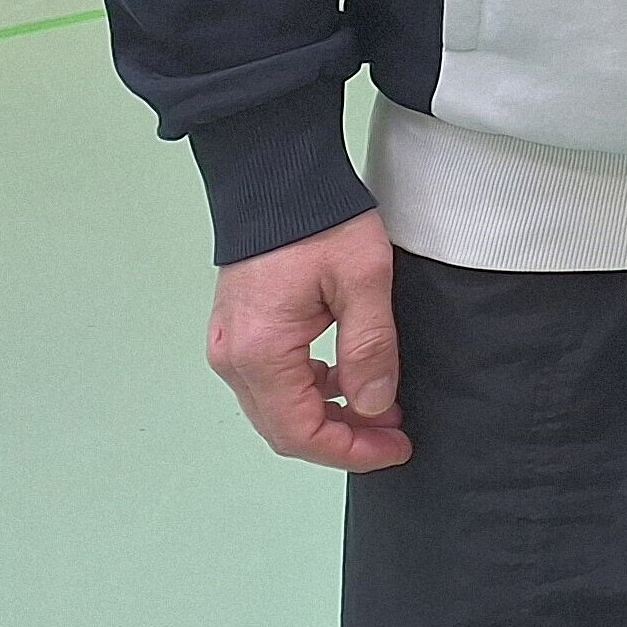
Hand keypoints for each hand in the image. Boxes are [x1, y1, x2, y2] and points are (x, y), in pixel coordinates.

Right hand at [206, 207, 411, 469]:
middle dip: (344, 439)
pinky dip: (311, 390)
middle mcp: (233, 358)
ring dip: (328, 415)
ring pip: (278, 407)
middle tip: (395, 432)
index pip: (301, 433)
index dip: (352, 451)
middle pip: (285, 429)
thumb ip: (369, 348)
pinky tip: (348, 377)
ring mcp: (229, 344)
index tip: (397, 448)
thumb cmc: (321, 220)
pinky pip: (271, 380)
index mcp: (260, 353)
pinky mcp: (237, 330)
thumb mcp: (364, 280)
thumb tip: (374, 406)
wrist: (276, 176)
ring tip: (382, 405)